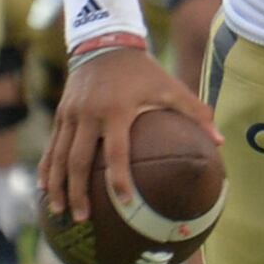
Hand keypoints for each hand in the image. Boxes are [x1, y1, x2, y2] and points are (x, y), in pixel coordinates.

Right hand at [42, 44, 207, 229]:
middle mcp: (88, 115)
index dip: (119, 179)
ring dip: (56, 186)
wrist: (105, 45)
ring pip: (58, 157)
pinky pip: (51, 146)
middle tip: (81, 219)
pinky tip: (44, 189)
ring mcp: (70, 115)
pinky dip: (47, 168)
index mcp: (117, 111)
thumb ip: (196, 113)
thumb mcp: (171, 88)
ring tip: (57, 212)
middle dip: (77, 192)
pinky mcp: (61, 114)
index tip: (123, 203)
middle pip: (77, 161)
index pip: (116, 153)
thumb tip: (219, 142)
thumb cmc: (144, 72)